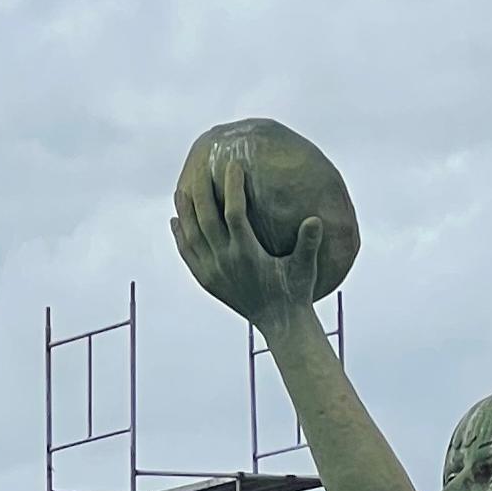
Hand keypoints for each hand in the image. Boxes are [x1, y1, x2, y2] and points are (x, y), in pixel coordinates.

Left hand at [171, 160, 325, 330]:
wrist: (280, 324)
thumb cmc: (295, 292)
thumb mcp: (305, 268)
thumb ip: (309, 243)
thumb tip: (315, 220)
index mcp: (249, 254)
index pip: (235, 212)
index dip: (232, 187)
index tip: (232, 166)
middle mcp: (227, 262)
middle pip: (206, 218)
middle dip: (201, 191)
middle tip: (200, 169)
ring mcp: (213, 272)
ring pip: (192, 234)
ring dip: (185, 211)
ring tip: (180, 190)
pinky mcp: (207, 281)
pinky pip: (188, 254)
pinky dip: (180, 236)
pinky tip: (176, 221)